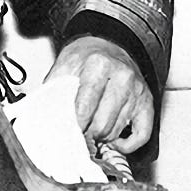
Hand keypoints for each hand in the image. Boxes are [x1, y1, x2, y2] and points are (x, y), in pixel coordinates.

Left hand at [47, 36, 153, 152]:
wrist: (110, 45)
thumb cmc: (87, 58)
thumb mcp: (65, 65)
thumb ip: (53, 90)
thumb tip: (43, 118)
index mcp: (99, 65)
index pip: (84, 109)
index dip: (73, 126)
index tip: (66, 131)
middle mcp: (122, 76)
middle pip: (101, 124)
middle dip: (86, 134)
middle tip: (78, 132)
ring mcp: (137, 91)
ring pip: (116, 131)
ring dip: (101, 138)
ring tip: (91, 131)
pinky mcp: (147, 103)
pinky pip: (141, 135)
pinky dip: (126, 145)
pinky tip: (114, 140)